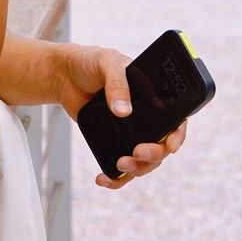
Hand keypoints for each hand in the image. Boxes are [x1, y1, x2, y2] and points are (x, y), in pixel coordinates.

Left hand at [54, 44, 186, 190]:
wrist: (64, 74)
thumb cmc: (91, 62)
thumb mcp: (107, 62)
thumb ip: (117, 83)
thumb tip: (123, 111)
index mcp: (152, 95)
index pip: (175, 119)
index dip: (177, 135)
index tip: (169, 145)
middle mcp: (146, 117)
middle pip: (161, 145)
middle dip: (153, 155)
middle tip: (136, 153)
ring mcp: (130, 131)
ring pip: (145, 161)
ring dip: (137, 169)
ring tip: (120, 165)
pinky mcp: (112, 142)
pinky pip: (120, 167)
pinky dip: (116, 178)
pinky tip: (104, 178)